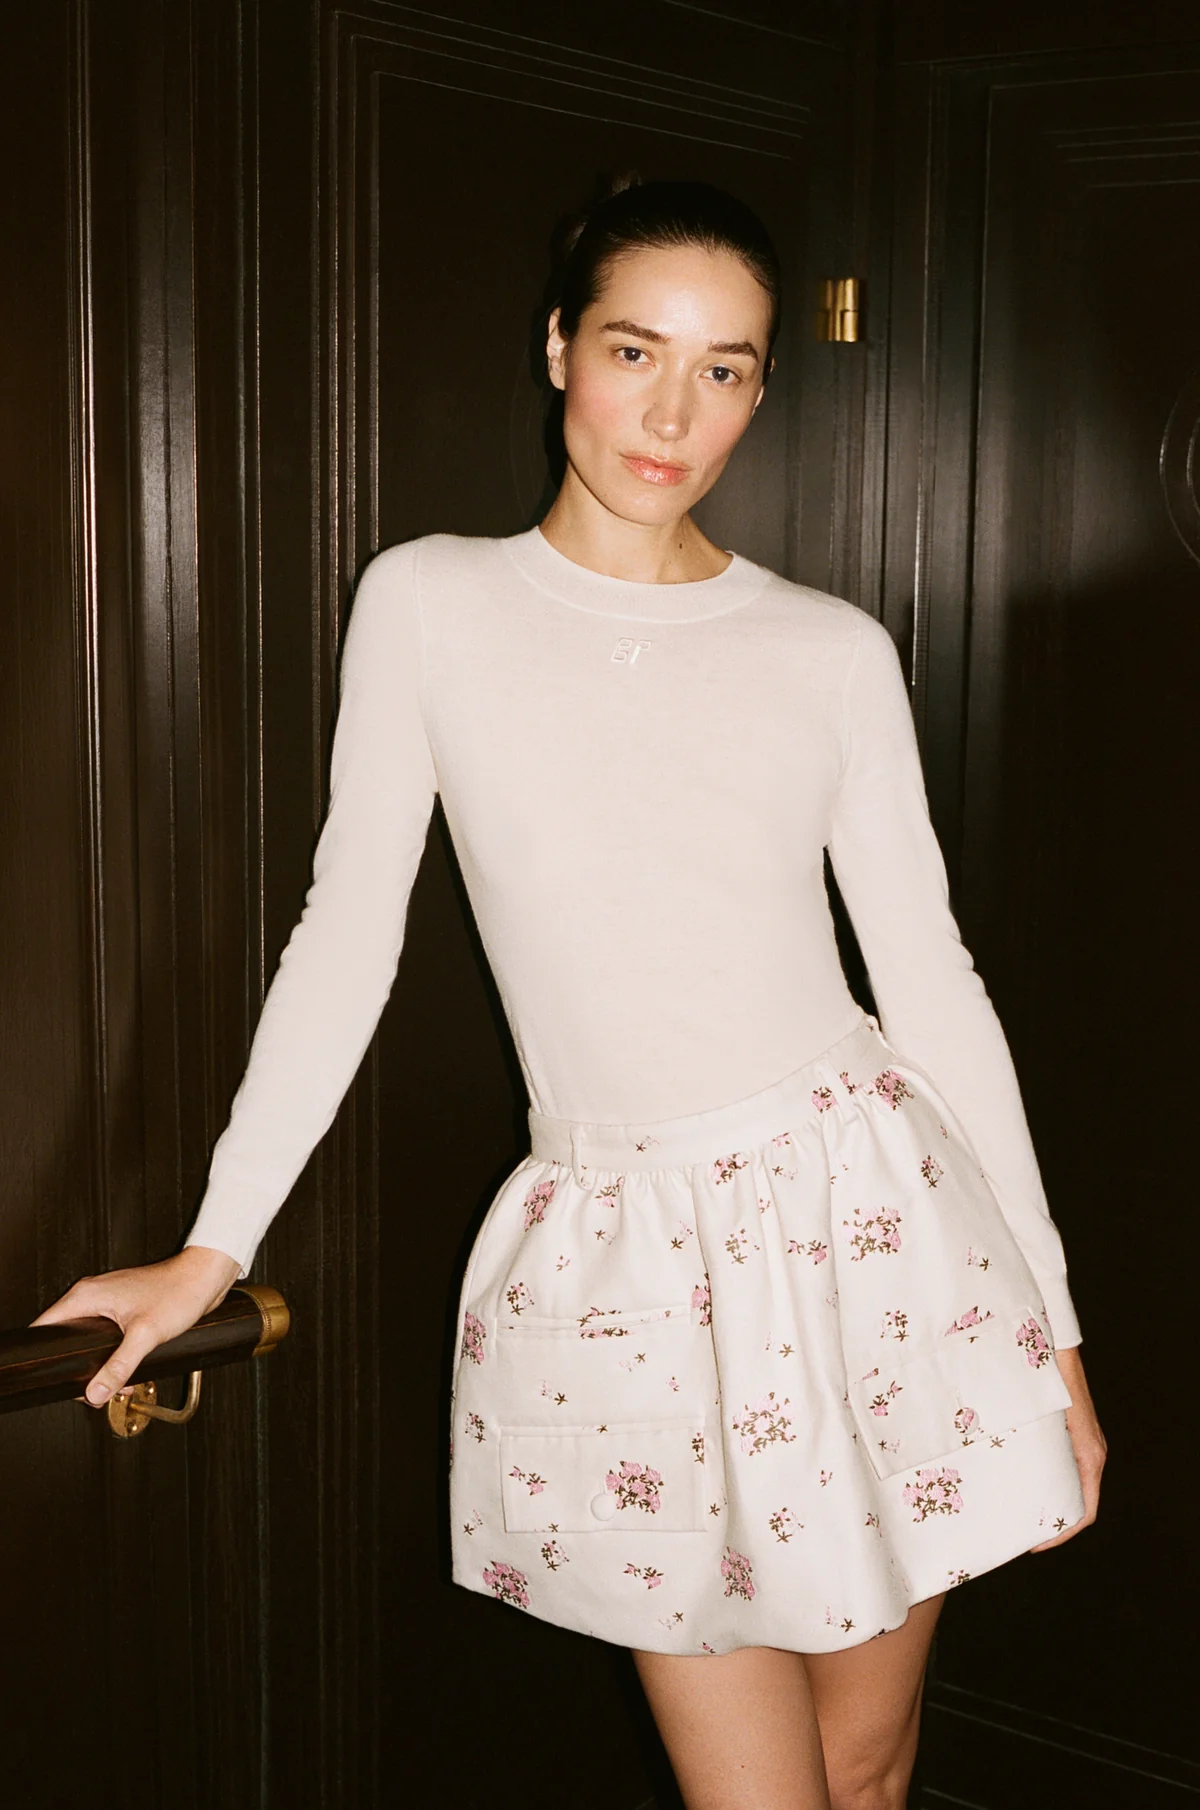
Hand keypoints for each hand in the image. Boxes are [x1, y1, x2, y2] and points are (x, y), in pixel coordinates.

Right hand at [28, 1247, 243, 1407]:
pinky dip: (113, 1355)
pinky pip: (107, 1337)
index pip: (45, 1326)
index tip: (51, 1376)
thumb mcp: (144, 1336)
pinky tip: (127, 1370)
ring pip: (87, 1340)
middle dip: (77, 1368)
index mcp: (86, 1296)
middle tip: (90, 1388)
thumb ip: (118, 1367)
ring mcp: (108, 1302)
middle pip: (65, 1338)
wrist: (206, 1277)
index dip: (43, 1355)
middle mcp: (92, 1296)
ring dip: (99, 1365)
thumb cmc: (178, 1292)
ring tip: (115, 1384)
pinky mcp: (124, 1309)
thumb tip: (95, 1392)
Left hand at [1028, 1343, 1104, 1551]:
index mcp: (1090, 1458)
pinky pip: (1065, 1464)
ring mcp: (1084, 1443)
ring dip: (1048, 1497)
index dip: (1062, 1534)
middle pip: (1078, 1501)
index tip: (1036, 1545)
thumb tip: (989, 1470)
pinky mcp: (1074, 1433)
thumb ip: (1026, 1446)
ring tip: (1016, 1506)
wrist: (1059, 1352)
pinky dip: (1048, 1476)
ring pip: (1070, 1482)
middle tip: (1020, 1529)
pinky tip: (1020, 1474)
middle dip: (1052, 1520)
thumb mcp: (1039, 1423)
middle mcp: (1091, 1454)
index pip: (1085, 1513)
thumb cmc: (1051, 1384)